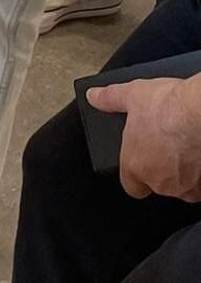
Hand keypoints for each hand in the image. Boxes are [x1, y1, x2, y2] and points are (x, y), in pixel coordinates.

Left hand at [88, 74, 200, 200]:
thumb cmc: (171, 107)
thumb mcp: (132, 95)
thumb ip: (109, 99)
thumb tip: (94, 97)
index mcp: (135, 165)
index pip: (131, 187)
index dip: (136, 177)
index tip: (142, 164)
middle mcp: (161, 182)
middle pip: (160, 184)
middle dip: (165, 169)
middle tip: (169, 145)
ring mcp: (188, 187)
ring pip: (185, 186)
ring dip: (186, 172)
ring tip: (188, 146)